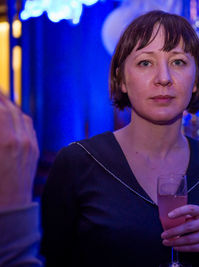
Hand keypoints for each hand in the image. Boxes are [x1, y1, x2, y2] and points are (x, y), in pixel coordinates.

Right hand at [0, 92, 38, 207]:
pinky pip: (28, 126)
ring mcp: (30, 145)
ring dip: (7, 105)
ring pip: (20, 115)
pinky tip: (9, 114)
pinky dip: (18, 116)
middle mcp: (21, 139)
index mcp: (5, 141)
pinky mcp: (34, 151)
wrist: (9, 210)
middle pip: (9, 108)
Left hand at [161, 204, 198, 254]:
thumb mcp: (198, 217)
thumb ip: (187, 216)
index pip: (191, 209)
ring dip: (175, 241)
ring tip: (166, 242)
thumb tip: (168, 220)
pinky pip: (193, 248)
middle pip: (188, 227)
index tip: (169, 216)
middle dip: (173, 232)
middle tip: (163, 235)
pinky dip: (182, 248)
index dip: (179, 211)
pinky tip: (175, 247)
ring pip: (189, 239)